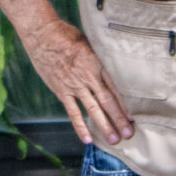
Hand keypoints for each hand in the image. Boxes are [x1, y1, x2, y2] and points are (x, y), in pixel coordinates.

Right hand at [23, 19, 132, 145]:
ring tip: (115, 140)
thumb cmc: (66, 35)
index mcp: (97, 64)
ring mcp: (74, 86)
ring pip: (93, 109)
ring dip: (105, 126)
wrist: (42, 34)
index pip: (115, 88)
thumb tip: (109, 67)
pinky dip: (80, 126)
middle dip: (120, 120)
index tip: (133, 117)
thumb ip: (99, 58)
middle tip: (129, 134)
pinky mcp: (61, 91)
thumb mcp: (89, 42)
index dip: (125, 104)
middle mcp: (88, 77)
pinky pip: (73, 112)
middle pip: (108, 102)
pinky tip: (88, 139)